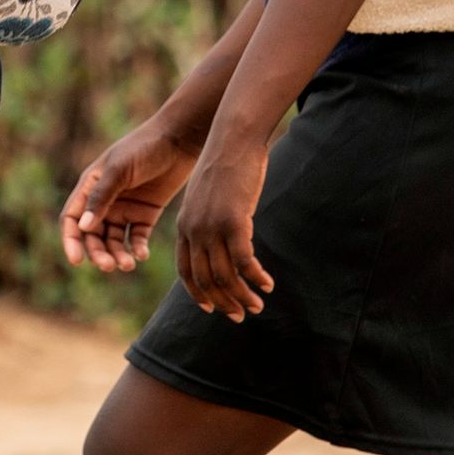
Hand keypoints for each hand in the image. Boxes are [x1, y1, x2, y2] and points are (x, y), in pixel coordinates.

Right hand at [59, 120, 199, 272]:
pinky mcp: (145, 214)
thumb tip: (84, 227)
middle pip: (93, 236)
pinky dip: (137, 248)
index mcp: (90, 187)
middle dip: (98, 252)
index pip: (72, 219)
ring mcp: (124, 209)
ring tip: (128, 264)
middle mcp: (104, 201)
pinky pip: (137, 238)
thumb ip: (101, 198)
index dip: (71, 241)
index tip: (77, 260)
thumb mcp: (119, 170)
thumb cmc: (144, 148)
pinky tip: (142, 254)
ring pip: (114, 241)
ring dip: (117, 254)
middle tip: (109, 266)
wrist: (180, 140)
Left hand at [174, 137, 275, 321]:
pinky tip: (267, 284)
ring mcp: (211, 227)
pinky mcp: (233, 221)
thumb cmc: (226, 164)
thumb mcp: (209, 196)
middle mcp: (193, 230)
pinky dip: (255, 277)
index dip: (199, 294)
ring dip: (242, 296)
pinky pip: (244, 261)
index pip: (186, 271)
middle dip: (223, 302)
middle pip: (205, 279)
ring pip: (225, 275)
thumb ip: (209, 219)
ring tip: (257, 306)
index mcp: (185, 225)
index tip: (213, 308)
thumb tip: (222, 239)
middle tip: (240, 315)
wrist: (232, 139)